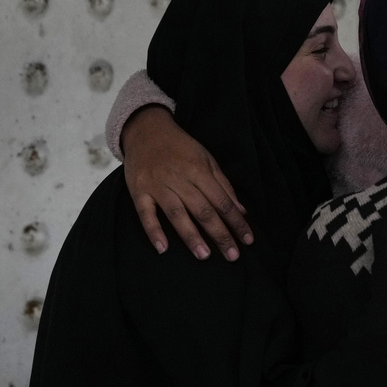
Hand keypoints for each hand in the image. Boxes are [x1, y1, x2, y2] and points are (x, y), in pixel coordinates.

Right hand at [122, 106, 253, 259]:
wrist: (146, 130)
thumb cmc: (181, 148)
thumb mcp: (207, 160)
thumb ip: (224, 185)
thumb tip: (241, 211)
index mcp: (200, 170)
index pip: (223, 201)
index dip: (236, 221)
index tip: (248, 239)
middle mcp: (179, 179)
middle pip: (203, 210)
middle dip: (220, 234)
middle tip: (233, 256)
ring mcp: (157, 185)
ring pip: (177, 214)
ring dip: (191, 236)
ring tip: (204, 256)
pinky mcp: (138, 191)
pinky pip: (145, 213)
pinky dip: (153, 231)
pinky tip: (163, 249)